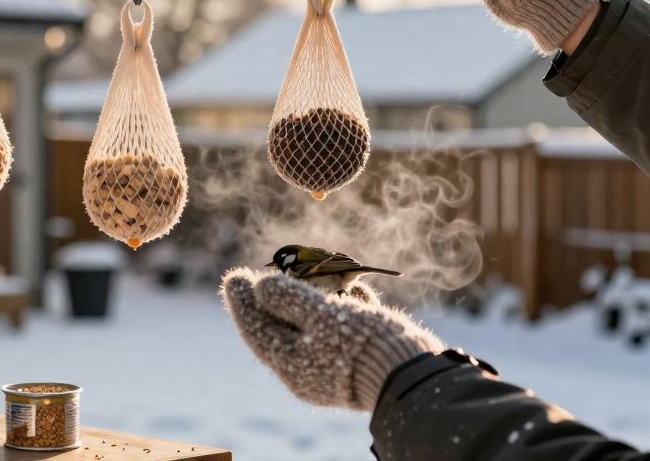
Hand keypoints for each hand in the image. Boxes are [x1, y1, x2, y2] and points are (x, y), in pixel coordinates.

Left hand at [221, 268, 443, 410]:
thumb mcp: (323, 317)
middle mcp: (309, 370)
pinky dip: (344, 308)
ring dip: (313, 299)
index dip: (243, 302)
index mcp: (293, 365)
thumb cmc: (364, 345)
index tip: (234, 276)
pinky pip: (344, 330)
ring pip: (315, 327)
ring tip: (311, 274)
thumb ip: (290, 299)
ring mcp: (335, 367)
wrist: (415, 376)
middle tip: (262, 273)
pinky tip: (353, 288)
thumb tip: (260, 285)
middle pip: (283, 328)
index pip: (257, 330)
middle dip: (276, 298)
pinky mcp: (360, 360)